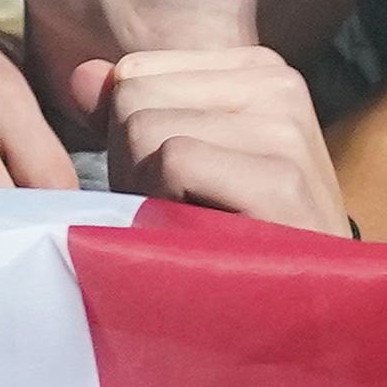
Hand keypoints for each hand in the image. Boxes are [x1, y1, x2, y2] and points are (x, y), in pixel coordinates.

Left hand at [74, 46, 352, 234]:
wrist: (305, 315)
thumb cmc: (234, 239)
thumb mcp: (179, 165)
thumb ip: (131, 115)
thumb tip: (80, 76)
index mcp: (259, 70)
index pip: (135, 73)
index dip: (129, 138)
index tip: (175, 186)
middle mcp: (280, 84)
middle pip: (133, 97)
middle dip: (131, 163)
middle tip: (178, 213)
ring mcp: (287, 128)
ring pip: (143, 127)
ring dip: (144, 191)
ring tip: (192, 226)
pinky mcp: (282, 178)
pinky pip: (173, 161)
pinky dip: (164, 206)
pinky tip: (200, 235)